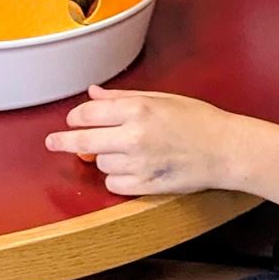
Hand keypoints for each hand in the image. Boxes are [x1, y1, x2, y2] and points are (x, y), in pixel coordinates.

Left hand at [45, 86, 252, 196]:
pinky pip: (114, 184)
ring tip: (123, 151)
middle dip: (64, 142)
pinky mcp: (146, 185)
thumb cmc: (198, 120)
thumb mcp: (160, 98)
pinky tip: (131, 168)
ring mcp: (139, 163)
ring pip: (99, 164)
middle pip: (83, 142)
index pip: (88, 114)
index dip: (75, 118)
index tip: (71, 120)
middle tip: (53, 143)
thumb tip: (94, 93)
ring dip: (103, 158)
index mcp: (138, 110)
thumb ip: (122, 98)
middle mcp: (134, 136)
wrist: (225, 150)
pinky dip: (116, 177)